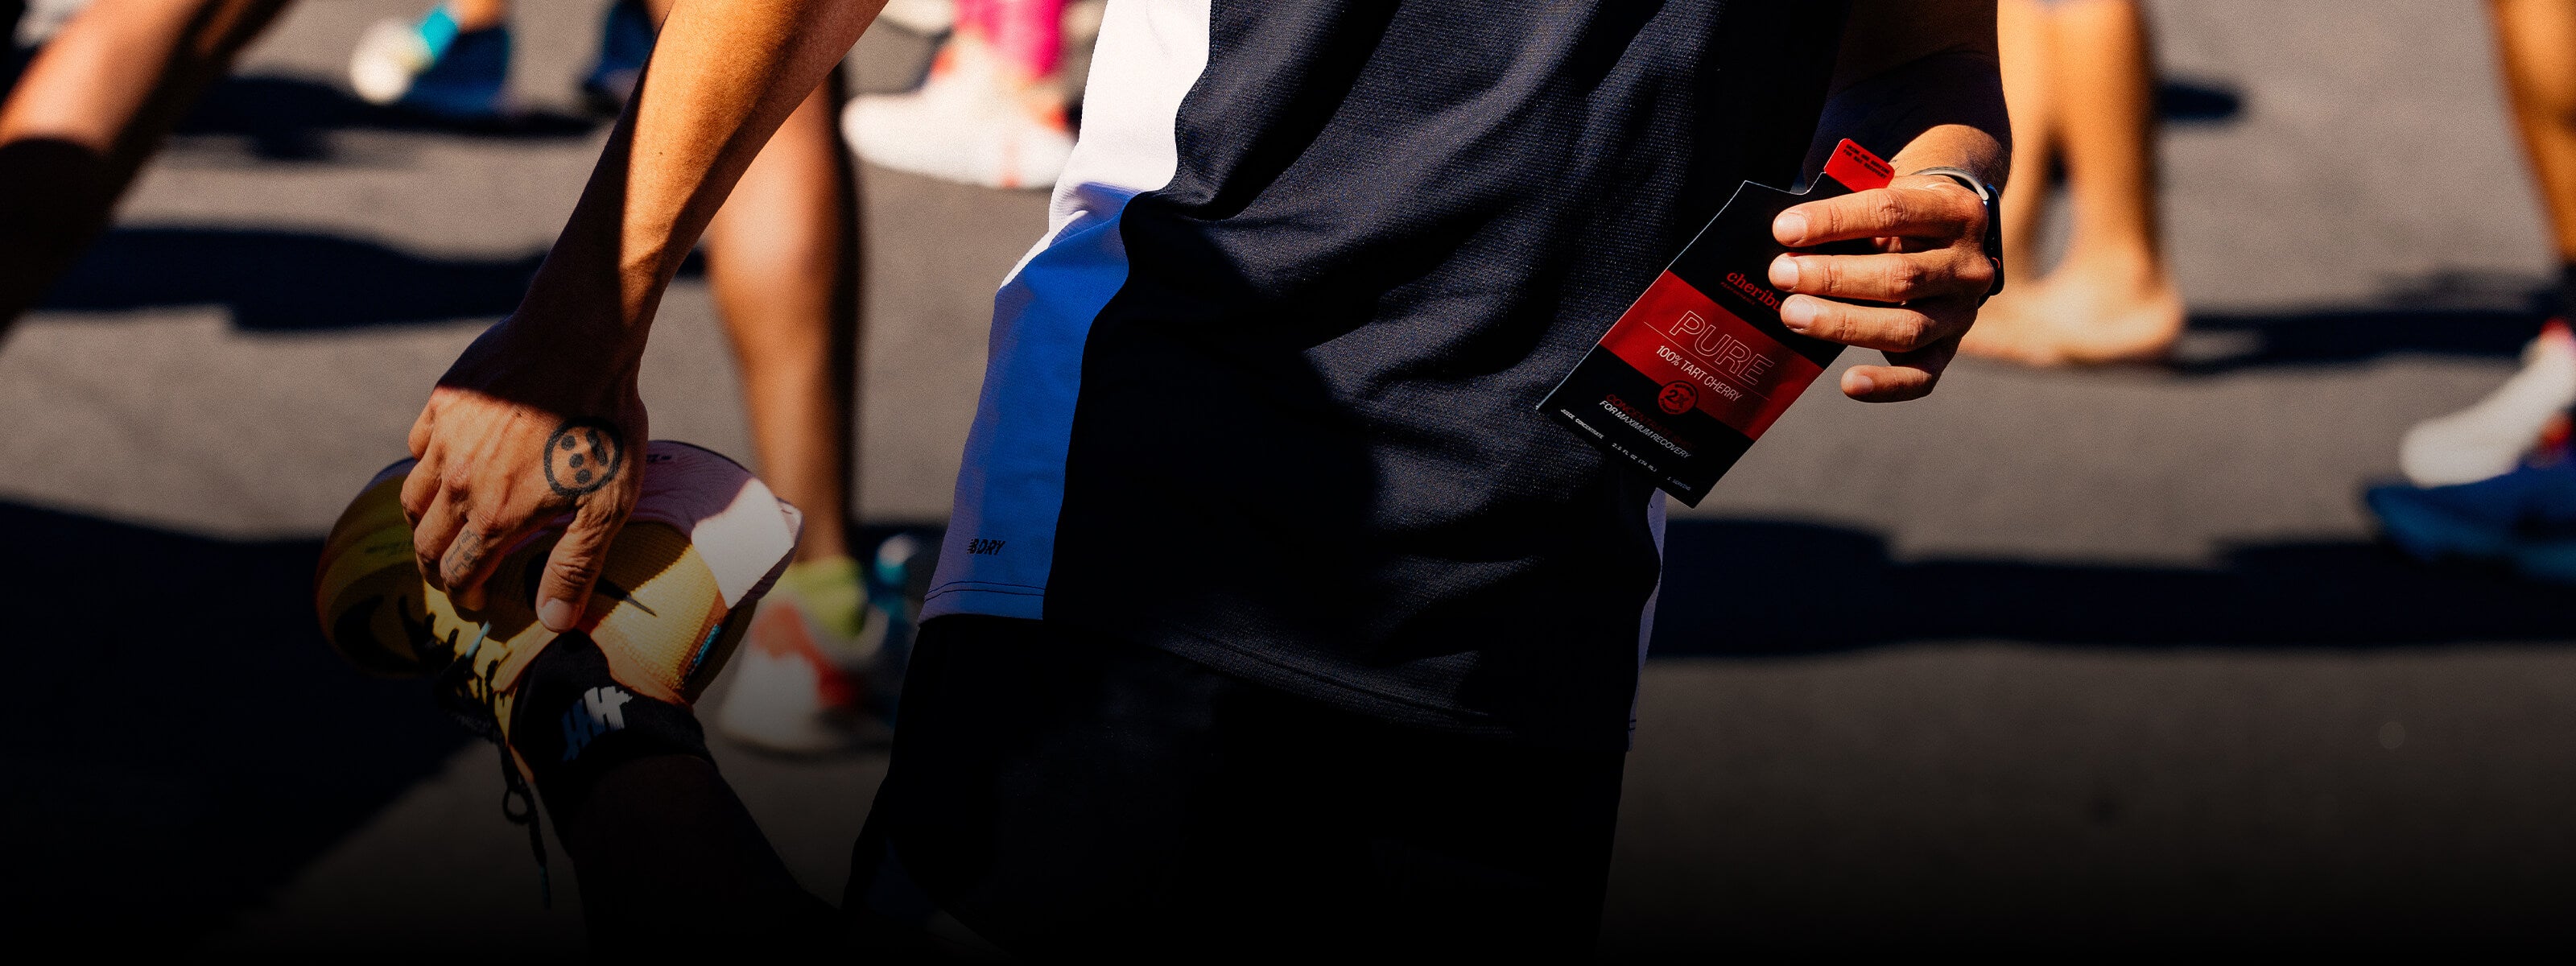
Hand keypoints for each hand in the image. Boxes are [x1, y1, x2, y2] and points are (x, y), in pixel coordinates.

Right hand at [401, 316, 647, 630]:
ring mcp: (444, 441)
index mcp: (495, 516)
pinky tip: (447, 466)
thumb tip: (554, 622)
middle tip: (454, 574)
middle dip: (437, 568)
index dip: (464, 595)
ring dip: (423, 523)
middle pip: (426, 542)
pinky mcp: (442, 403)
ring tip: (444, 528)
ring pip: (412, 497)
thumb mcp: (607, 504)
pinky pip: (418, 446)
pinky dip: (426, 465)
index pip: (460, 574)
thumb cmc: (603, 422)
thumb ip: (576, 564)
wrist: (579, 340)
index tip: (476, 602)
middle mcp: (458, 484)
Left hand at [1766, 173, 1995, 401]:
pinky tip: (1849, 383)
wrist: (1952, 240)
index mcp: (1954, 212)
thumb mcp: (1888, 196)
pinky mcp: (1948, 349)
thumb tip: (1788, 240)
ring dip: (1844, 324)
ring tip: (1793, 314)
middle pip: (1900, 277)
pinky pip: (1922, 376)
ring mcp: (1961, 312)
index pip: (1892, 213)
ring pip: (1907, 328)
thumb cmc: (1904, 218)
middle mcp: (1967, 265)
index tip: (1785, 230)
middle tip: (1783, 275)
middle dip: (1833, 277)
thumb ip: (1848, 215)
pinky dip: (1886, 386)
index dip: (1834, 222)